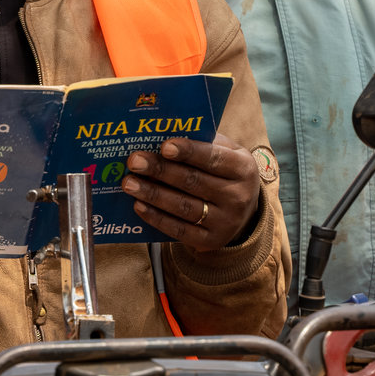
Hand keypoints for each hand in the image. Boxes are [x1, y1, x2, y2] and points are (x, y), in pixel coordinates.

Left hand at [122, 132, 260, 250]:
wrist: (245, 212)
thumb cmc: (225, 172)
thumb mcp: (226, 152)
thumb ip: (202, 142)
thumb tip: (162, 134)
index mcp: (243, 168)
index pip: (213, 158)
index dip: (188, 152)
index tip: (164, 146)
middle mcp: (238, 196)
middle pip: (193, 182)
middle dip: (161, 170)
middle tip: (134, 161)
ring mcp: (225, 222)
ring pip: (183, 207)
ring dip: (152, 194)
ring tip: (129, 183)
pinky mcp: (211, 241)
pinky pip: (179, 230)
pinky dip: (157, 218)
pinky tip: (139, 205)